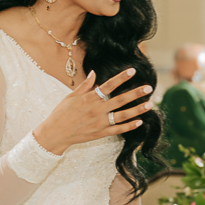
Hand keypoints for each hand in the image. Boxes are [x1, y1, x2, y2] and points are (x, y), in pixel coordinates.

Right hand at [33, 68, 153, 154]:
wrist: (55, 134)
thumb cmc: (61, 113)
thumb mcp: (71, 96)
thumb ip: (84, 85)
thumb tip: (93, 73)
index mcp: (89, 98)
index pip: (108, 85)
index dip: (121, 78)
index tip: (132, 71)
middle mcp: (96, 110)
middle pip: (120, 100)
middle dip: (135, 93)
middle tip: (149, 88)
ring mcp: (100, 123)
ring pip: (122, 116)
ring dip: (137, 110)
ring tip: (149, 104)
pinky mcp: (100, 134)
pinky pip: (118, 130)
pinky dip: (129, 126)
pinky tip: (139, 122)